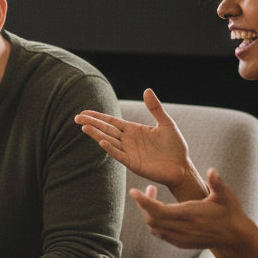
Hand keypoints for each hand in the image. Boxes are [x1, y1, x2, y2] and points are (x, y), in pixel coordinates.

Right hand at [75, 88, 198, 193]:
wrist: (182, 168)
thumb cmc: (175, 147)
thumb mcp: (166, 123)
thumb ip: (155, 108)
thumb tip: (147, 90)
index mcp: (133, 130)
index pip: (111, 121)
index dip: (98, 117)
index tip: (84, 112)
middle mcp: (128, 140)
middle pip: (106, 129)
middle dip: (91, 123)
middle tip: (76, 117)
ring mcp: (128, 152)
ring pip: (108, 140)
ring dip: (96, 134)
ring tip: (83, 127)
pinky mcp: (132, 163)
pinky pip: (118, 154)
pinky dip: (110, 148)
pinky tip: (101, 141)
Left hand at [131, 167, 251, 251]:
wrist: (236, 237)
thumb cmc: (231, 213)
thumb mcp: (226, 196)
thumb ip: (217, 183)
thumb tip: (212, 170)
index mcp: (190, 215)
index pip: (158, 210)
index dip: (143, 201)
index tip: (133, 191)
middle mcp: (182, 229)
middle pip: (151, 219)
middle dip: (144, 204)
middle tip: (149, 189)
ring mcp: (180, 238)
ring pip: (153, 228)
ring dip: (148, 213)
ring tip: (153, 198)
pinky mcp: (181, 243)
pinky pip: (160, 234)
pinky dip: (154, 223)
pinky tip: (160, 211)